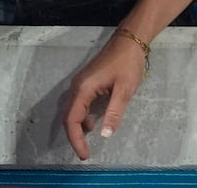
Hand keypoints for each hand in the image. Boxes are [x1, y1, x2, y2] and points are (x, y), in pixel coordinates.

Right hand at [62, 33, 147, 159]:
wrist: (129, 40)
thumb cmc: (127, 64)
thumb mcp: (124, 91)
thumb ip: (113, 113)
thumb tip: (104, 136)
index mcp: (83, 89)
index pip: (72, 120)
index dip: (76, 139)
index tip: (84, 155)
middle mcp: (76, 86)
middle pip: (67, 116)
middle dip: (74, 136)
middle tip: (85, 153)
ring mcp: (80, 83)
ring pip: (71, 110)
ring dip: (77, 127)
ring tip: (88, 142)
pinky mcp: (85, 82)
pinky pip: (77, 104)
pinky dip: (81, 117)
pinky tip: (93, 124)